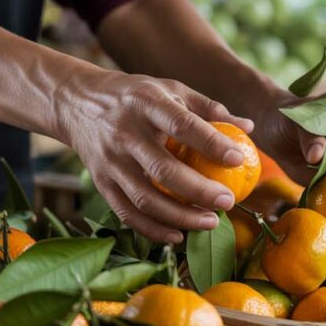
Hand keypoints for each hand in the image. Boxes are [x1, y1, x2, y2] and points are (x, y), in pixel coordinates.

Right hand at [55, 68, 253, 242]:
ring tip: (211, 222)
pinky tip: (178, 236)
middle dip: (199, 191)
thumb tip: (248, 127)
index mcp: (146, 103)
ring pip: (145, 199)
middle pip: (163, 170)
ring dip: (180, 217)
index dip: (211, 143)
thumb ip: (208, 108)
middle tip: (228, 202)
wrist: (77, 103)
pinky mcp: (101, 182)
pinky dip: (153, 230)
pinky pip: (128, 213)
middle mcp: (125, 133)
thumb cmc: (136, 96)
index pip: (182, 124)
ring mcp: (110, 161)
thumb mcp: (169, 89)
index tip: (238, 158)